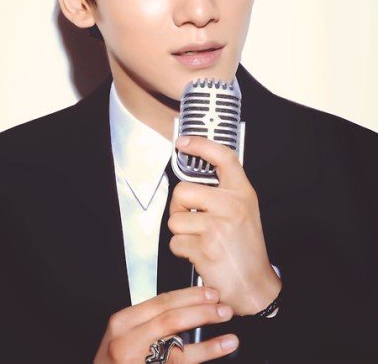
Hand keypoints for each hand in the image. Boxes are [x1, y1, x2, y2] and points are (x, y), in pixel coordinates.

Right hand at [93, 286, 238, 362]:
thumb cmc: (113, 363)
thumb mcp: (123, 336)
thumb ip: (147, 322)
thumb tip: (186, 307)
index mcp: (122, 322)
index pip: (161, 301)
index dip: (189, 296)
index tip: (210, 293)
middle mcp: (127, 341)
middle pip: (171, 319)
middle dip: (201, 311)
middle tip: (224, 308)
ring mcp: (138, 361)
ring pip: (178, 347)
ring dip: (208, 340)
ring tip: (230, 335)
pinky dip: (203, 355)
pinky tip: (219, 350)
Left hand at [169, 135, 281, 315]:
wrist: (254, 286)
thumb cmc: (246, 249)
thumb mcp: (245, 210)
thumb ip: (224, 192)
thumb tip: (195, 178)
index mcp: (242, 193)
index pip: (223, 157)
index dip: (201, 144)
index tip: (184, 142)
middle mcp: (231, 205)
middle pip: (183, 190)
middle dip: (178, 206)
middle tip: (189, 216)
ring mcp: (217, 226)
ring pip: (175, 218)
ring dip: (181, 232)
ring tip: (200, 239)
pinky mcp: (204, 247)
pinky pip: (175, 242)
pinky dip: (182, 250)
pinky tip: (199, 253)